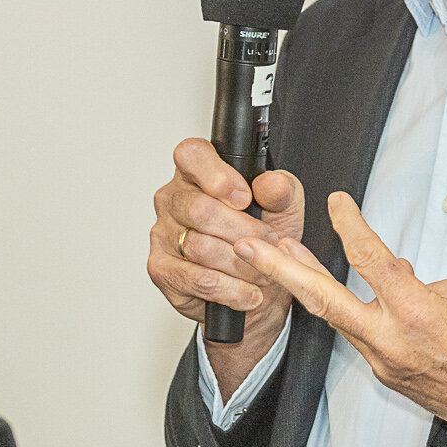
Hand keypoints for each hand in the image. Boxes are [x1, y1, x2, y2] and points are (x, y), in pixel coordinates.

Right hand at [149, 140, 306, 393]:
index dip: (217, 175)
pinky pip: (196, 279)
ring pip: (200, 247)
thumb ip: (281, 190)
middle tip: (269, 243)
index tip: (244, 198)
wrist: (258, 288)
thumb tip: (270, 184)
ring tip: (263, 272)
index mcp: (197, 174)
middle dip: (244, 231)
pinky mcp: (162, 270)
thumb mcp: (284, 209)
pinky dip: (230, 289)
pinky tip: (248, 292)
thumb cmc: (262, 239)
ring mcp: (163, 234)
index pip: (192, 155)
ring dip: (241, 264)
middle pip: (200, 209)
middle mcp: (173, 200)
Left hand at [234, 191, 446, 446]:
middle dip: (281, 270)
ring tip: (276, 256)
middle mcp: (392, 342)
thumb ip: (416, 283)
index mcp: (417, 315)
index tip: (337, 203)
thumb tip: (390, 273)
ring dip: (305, 286)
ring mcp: (383, 363)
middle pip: (324, 300)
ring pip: (334, 319)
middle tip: (249, 245)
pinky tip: (337, 291)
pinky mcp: (384, 376)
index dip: (351, 228)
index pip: (373, 261)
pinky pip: (358, 337)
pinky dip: (346, 312)